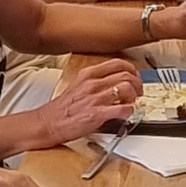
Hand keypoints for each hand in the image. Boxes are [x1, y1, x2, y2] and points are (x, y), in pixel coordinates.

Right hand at [23, 58, 143, 144]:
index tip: (135, 76)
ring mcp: (95, 98)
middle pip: (126, 75)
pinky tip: (126, 113)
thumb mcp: (78, 86)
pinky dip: (130, 111)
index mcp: (88, 75)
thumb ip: (96, 82)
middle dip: (137, 83)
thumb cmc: (63, 108)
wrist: (48, 123)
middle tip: (138, 91)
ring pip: (126, 88)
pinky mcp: (97, 114)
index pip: (117, 63)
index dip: (131, 69)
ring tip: (132, 102)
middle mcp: (92, 84)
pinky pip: (123, 109)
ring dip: (134, 96)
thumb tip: (114, 83)